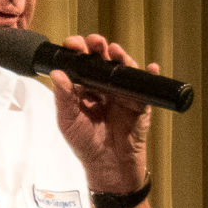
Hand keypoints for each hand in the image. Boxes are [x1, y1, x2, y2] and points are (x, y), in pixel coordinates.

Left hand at [50, 34, 152, 199]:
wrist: (109, 165)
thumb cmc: (86, 145)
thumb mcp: (69, 121)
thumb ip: (63, 97)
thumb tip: (57, 73)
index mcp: (83, 90)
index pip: (80, 64)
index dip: (77, 51)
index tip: (73, 44)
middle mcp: (103, 87)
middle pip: (101, 60)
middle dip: (98, 48)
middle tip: (95, 42)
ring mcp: (122, 93)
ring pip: (122, 68)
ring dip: (121, 56)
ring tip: (116, 51)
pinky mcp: (139, 101)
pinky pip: (146, 85)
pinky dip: (150, 75)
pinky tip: (150, 67)